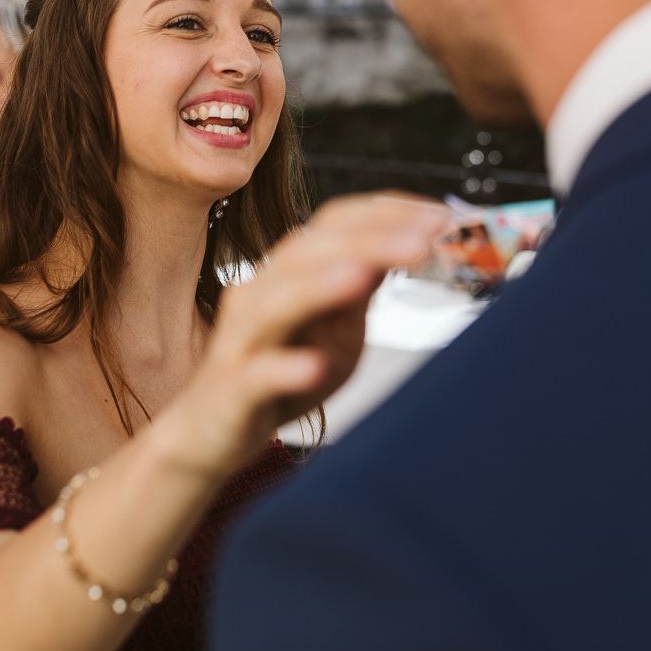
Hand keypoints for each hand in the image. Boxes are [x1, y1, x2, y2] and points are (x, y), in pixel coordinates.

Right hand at [175, 194, 451, 473]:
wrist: (211, 434)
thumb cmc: (277, 379)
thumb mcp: (334, 332)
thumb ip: (360, 289)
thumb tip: (405, 240)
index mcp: (289, 274)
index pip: (333, 226)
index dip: (385, 215)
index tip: (439, 217)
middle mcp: (260, 294)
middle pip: (307, 253)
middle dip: (368, 242)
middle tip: (423, 241)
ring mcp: (242, 341)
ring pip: (274, 303)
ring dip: (318, 286)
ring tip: (363, 276)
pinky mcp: (230, 389)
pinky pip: (255, 374)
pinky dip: (283, 368)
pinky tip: (312, 366)